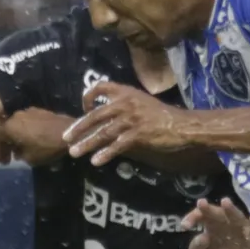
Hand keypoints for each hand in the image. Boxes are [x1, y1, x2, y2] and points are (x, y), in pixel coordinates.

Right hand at [0, 108, 71, 167]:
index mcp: (10, 126)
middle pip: (5, 130)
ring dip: (15, 138)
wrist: (69, 133)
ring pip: (16, 125)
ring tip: (19, 151)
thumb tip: (18, 151)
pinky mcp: (39, 111)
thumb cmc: (46, 147)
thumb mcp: (29, 158)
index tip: (1, 161)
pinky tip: (30, 141)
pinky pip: (26, 122)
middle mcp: (16, 116)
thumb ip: (19, 154)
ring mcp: (28, 111)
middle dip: (5, 145)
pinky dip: (24, 132)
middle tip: (8, 158)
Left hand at [67, 80, 184, 166]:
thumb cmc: (162, 115)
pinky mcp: (138, 134)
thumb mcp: (141, 102)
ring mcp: (131, 119)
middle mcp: (126, 103)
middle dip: (79, 128)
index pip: (100, 87)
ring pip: (103, 132)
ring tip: (75, 153)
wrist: (183, 125)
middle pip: (96, 115)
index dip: (88, 97)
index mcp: (126, 92)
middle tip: (66, 139)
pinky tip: (96, 161)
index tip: (84, 109)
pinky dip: (106, 153)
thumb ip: (124, 105)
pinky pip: (118, 145)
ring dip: (87, 143)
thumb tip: (106, 115)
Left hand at [184, 198, 249, 248]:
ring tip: (225, 202)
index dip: (193, 217)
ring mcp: (241, 230)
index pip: (201, 216)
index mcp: (212, 225)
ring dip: (231, 210)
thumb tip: (202, 237)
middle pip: (217, 214)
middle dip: (209, 209)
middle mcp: (226, 223)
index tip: (185, 225)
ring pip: (236, 218)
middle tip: (201, 203)